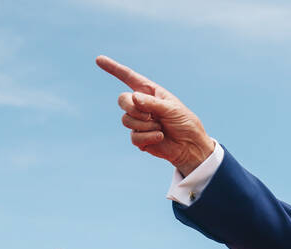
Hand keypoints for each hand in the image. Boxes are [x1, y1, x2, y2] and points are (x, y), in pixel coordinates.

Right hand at [95, 56, 214, 175]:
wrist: (191, 147)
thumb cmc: (185, 124)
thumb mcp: (172, 109)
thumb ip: (152, 103)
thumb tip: (133, 98)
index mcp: (150, 92)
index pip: (129, 77)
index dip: (114, 68)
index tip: (99, 59)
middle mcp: (142, 105)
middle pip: (122, 100)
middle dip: (134, 109)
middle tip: (150, 116)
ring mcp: (139, 121)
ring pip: (126, 120)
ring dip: (145, 125)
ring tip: (161, 128)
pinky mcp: (140, 137)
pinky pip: (133, 137)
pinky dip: (148, 137)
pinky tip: (160, 137)